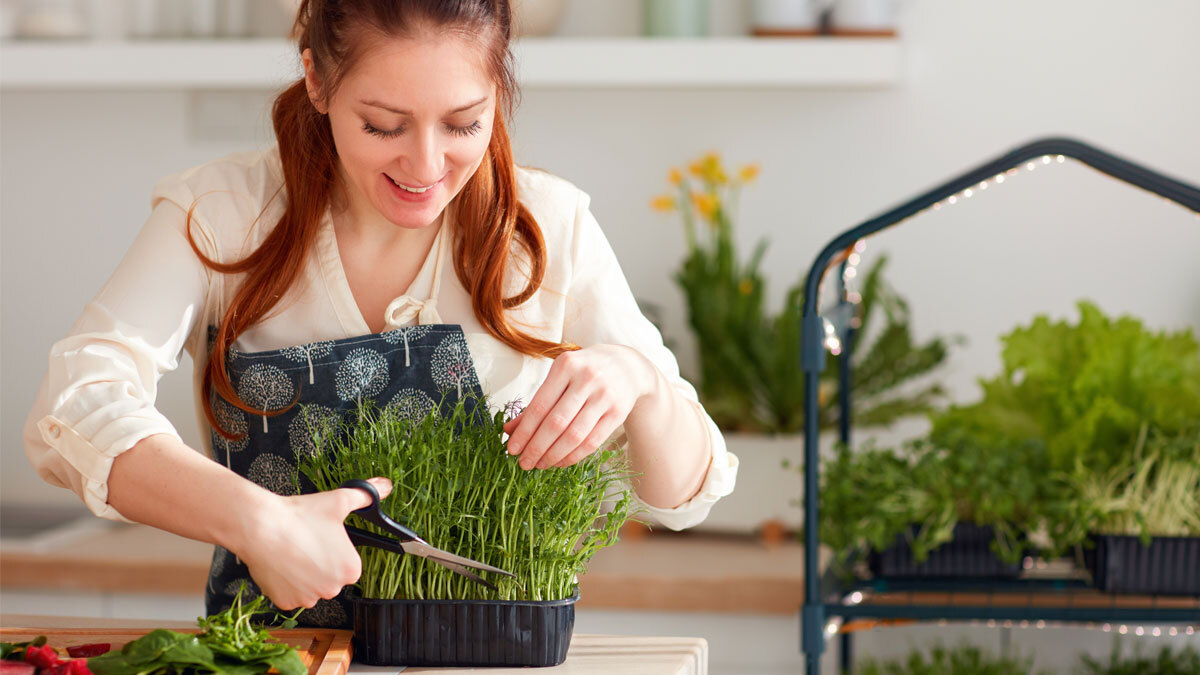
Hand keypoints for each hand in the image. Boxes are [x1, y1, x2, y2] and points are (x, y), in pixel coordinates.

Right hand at [234, 476, 392, 609]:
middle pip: (329, 578)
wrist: (261, 527)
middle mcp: (332, 589)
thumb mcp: (339, 501)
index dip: (335, 551)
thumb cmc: (300, 517)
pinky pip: (290, 594)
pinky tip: (282, 564)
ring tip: (294, 551)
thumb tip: (384, 486)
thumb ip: (365, 495)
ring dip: (303, 575)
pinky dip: (286, 583)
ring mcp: (307, 598)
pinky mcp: (285, 602)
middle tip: (307, 544)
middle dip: (320, 565)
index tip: (324, 541)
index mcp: (350, 570)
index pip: (348, 564)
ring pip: (309, 587)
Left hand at [504, 345, 654, 469]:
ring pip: (574, 435)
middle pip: (556, 423)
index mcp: (566, 366)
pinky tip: (560, 462)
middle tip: (524, 463)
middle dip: (536, 447)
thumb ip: (536, 403)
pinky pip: (592, 441)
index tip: (512, 449)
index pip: (540, 405)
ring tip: (540, 464)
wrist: (627, 366)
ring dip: (553, 455)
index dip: (524, 431)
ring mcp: (604, 396)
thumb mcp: (559, 378)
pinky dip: (573, 456)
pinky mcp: (618, 413)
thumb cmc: (584, 372)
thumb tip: (508, 431)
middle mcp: (587, 379)